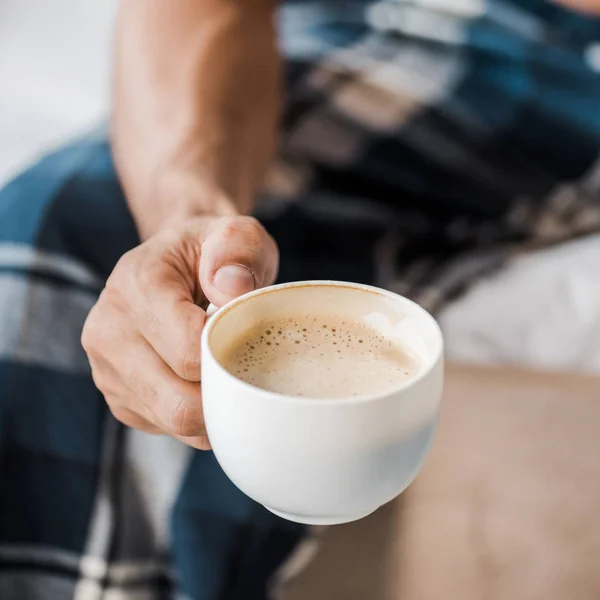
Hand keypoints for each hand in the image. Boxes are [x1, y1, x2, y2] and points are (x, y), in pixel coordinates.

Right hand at [82, 215, 278, 448]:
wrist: (178, 267)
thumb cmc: (214, 254)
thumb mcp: (235, 234)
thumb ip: (238, 248)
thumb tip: (232, 290)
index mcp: (136, 285)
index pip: (189, 353)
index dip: (231, 353)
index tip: (246, 334)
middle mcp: (108, 330)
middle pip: (179, 401)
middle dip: (225, 393)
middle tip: (248, 365)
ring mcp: (107, 369)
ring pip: (175, 423)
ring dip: (214, 409)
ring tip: (229, 372)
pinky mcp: (119, 397)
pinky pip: (169, 430)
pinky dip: (199, 418)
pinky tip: (207, 384)